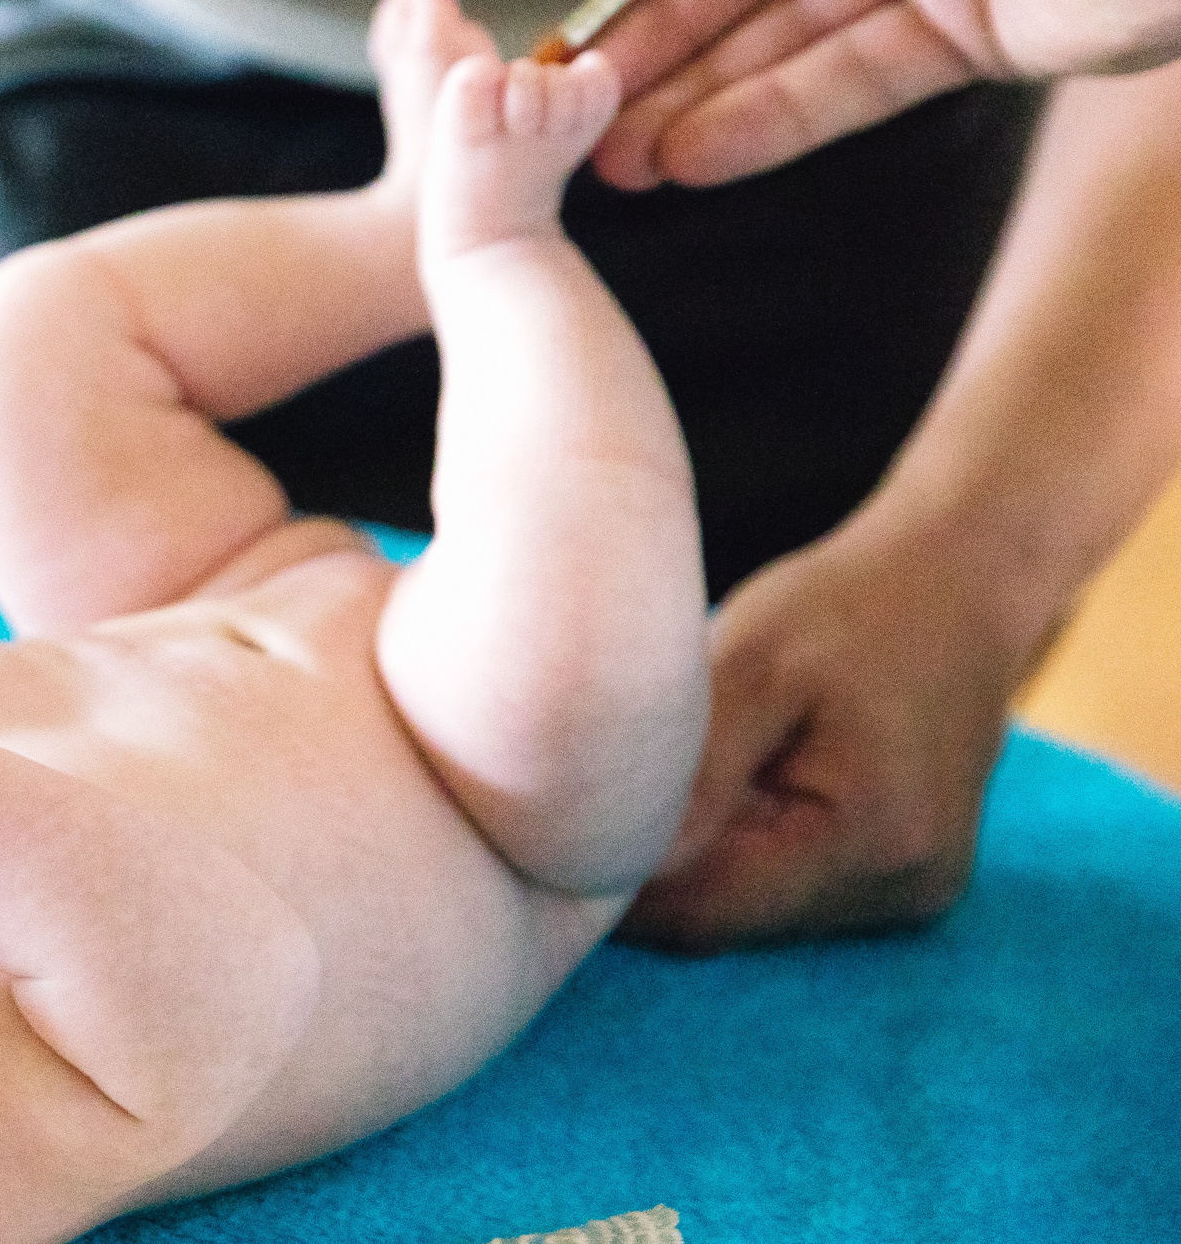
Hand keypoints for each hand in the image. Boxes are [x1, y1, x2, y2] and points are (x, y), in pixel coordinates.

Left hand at [618, 512, 1046, 951]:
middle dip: (646, 878)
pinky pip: (785, 887)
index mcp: (874, 840)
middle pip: (725, 919)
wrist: (961, 583)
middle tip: (577, 808)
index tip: (540, 844)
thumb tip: (611, 860)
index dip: (611, 891)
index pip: (703, 910)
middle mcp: (902, 888)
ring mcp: (908, 893)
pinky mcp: (899, 879)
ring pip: (750, 909)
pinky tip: (720, 789)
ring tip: (659, 783)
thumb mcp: (757, 664)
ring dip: (691, 862)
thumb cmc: (850, 607)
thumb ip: (693, 770)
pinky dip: (736, 850)